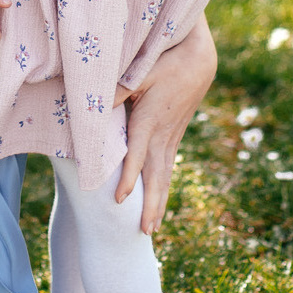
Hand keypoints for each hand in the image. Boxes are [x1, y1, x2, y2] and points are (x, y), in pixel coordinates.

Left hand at [113, 16, 217, 233]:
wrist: (199, 61)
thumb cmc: (165, 62)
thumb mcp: (139, 72)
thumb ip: (116, 91)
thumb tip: (93, 106)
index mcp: (150, 121)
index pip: (137, 156)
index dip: (127, 178)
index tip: (118, 200)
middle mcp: (162, 135)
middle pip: (155, 177)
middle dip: (150, 205)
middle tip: (145, 231)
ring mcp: (171, 138)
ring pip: (164, 177)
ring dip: (158, 203)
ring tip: (152, 228)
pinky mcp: (174, 137)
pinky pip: (168, 168)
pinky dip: (163, 188)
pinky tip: (159, 202)